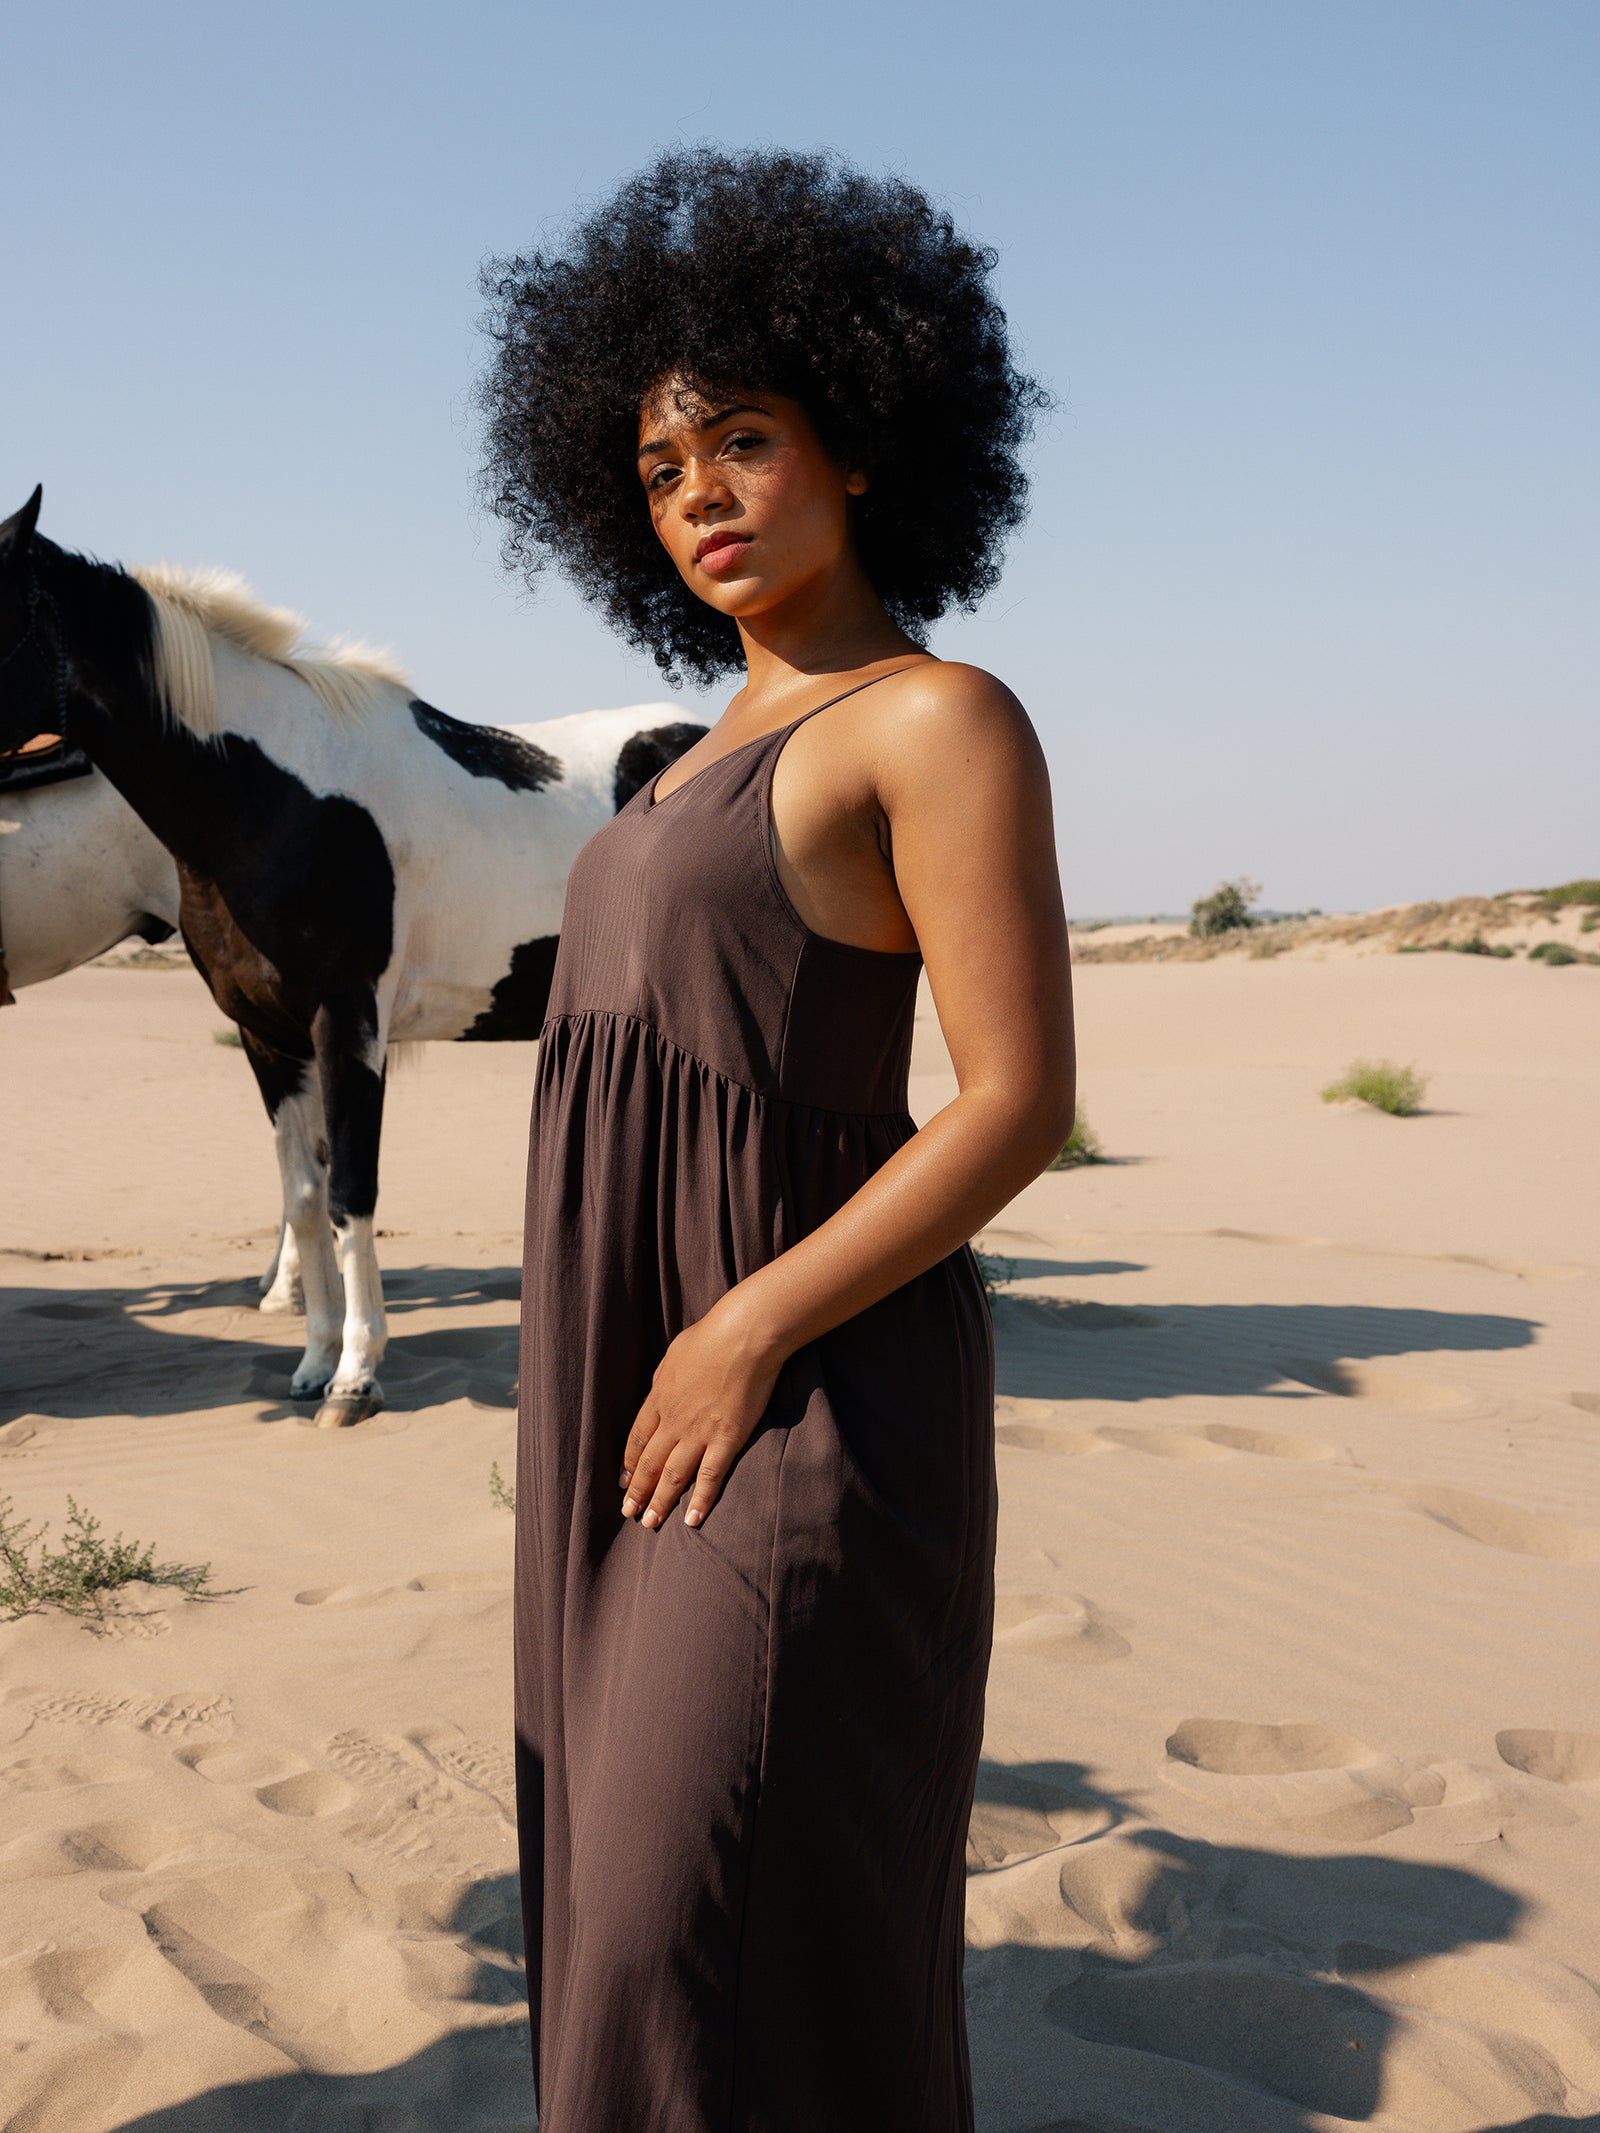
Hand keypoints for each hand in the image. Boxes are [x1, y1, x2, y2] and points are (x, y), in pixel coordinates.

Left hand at [620, 1297, 784, 1530]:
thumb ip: (664, 1378)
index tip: (623, 1481)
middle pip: (649, 1462)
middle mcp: (674, 1420)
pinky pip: (710, 1476)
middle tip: (628, 1513)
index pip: (638, 1438)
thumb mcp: (674, 1355)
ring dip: (659, 1501)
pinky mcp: (727, 1439)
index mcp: (660, 1398)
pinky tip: (692, 1520)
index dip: (629, 1463)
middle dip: (637, 1490)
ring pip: (673, 1475)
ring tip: (649, 1524)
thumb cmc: (711, 1337)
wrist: (743, 1336)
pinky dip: (700, 1500)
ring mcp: (699, 1432)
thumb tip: (659, 1389)